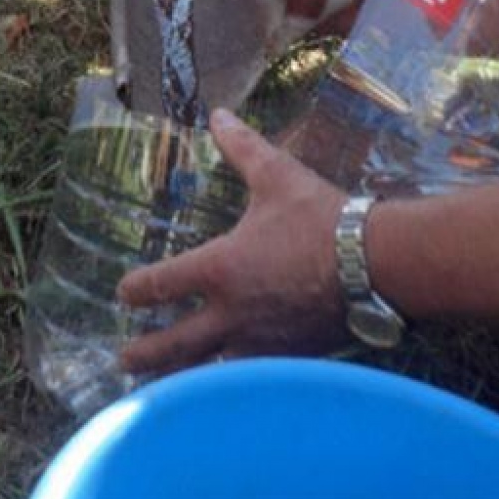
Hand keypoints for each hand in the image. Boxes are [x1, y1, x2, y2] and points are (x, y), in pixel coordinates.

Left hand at [118, 109, 346, 375]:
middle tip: (122, 363)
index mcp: (221, 268)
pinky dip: (230, 380)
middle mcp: (233, 313)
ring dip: (182, 374)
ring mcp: (262, 341)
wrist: (376, 266)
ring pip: (210, 368)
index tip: (123, 293)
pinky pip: (250, 374)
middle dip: (146, 354)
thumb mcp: (277, 175)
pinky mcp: (290, 356)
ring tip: (165, 383)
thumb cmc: (321, 217)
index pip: (164, 283)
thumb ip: (242, 147)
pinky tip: (227, 380)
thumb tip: (219, 114)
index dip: (138, 289)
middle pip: (176, 343)